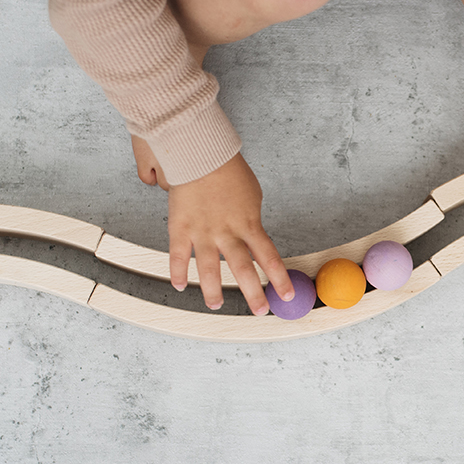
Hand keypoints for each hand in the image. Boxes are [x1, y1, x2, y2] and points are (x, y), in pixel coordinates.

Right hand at [132, 136, 292, 313]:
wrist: (201, 154)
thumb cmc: (229, 171)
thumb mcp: (252, 197)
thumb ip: (252, 221)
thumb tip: (254, 238)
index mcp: (249, 224)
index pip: (269, 257)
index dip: (279, 279)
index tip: (286, 296)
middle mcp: (227, 233)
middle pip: (242, 271)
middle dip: (253, 294)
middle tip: (259, 310)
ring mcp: (202, 233)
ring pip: (209, 269)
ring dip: (213, 291)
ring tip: (216, 305)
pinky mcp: (180, 228)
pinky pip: (178, 256)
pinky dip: (177, 272)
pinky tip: (179, 286)